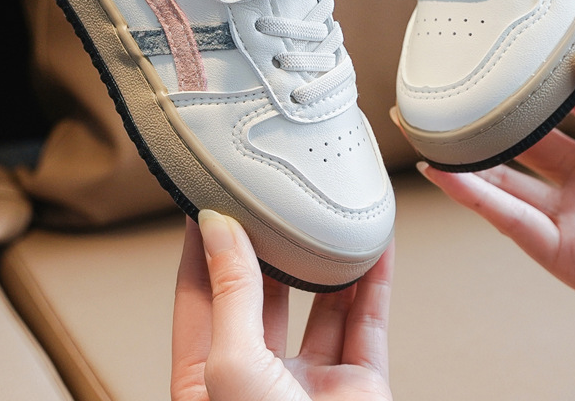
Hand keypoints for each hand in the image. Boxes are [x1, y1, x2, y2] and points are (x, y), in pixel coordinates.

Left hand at [171, 210, 393, 400]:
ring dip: (325, 259)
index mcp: (206, 381)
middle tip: (270, 192)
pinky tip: (376, 247)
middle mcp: (256, 380)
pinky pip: (367, 324)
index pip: (199, 295)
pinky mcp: (359, 389)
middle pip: (259, 293)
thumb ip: (231, 295)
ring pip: (318, 304)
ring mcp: (309, 385)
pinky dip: (374, 284)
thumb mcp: (233, 367)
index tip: (207, 194)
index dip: (202, 244)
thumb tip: (217, 230)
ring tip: (325, 212)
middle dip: (266, 242)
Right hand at [419, 48, 574, 351]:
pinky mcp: (568, 252)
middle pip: (530, 135)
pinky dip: (475, 197)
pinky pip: (513, 220)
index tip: (505, 50)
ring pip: (510, 177)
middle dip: (490, 115)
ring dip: (469, 156)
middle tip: (452, 89)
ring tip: (430, 128)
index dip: (539, 75)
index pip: (570, 95)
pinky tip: (445, 173)